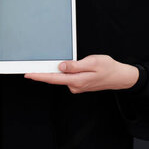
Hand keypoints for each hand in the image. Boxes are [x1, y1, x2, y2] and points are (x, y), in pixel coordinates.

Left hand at [24, 54, 138, 93]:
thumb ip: (75, 65)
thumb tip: (61, 67)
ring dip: (54, 72)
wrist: (120, 77)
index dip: (39, 76)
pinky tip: (64, 67)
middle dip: (41, 74)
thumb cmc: (108, 68)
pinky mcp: (79, 84)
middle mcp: (75, 85)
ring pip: (61, 78)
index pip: (54, 78)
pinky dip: (62, 73)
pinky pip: (67, 78)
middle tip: (28, 69)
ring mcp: (77, 86)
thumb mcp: (92, 62)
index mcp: (77, 80)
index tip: (28, 74)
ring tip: (50, 64)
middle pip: (54, 79)